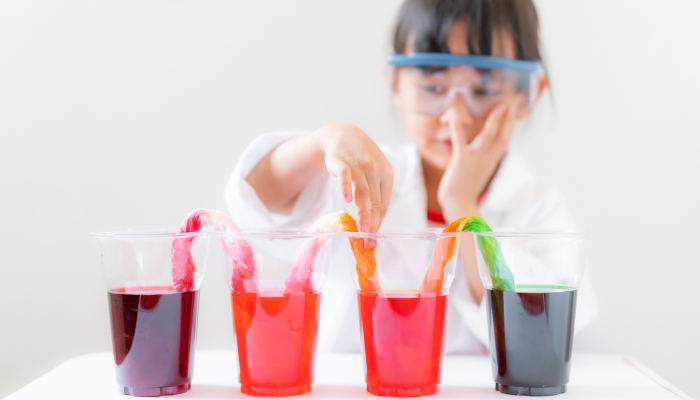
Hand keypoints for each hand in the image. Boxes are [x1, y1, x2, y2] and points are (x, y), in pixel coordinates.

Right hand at [317, 124, 393, 244]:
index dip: (379, 222)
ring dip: (362, 213)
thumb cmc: (361, 160)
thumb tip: (374, 223)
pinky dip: (345, 187)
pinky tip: (346, 200)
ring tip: (362, 231)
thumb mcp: (374, 173)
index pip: (384, 203)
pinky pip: (345, 175)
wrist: (344, 134)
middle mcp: (375, 169)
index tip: (373, 238)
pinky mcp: (341, 160)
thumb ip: (374, 195)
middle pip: (375, 201)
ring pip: (362, 192)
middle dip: (372, 223)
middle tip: (369, 242)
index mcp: (387, 174)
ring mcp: (358, 164)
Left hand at [437, 104, 515, 219]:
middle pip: (501, 137)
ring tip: (499, 107)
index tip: (513, 112)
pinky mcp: (460, 159)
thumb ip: (485, 159)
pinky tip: (455, 116)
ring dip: (494, 121)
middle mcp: (486, 159)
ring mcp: (475, 158)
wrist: (459, 203)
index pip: (504, 141)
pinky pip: (460, 141)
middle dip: (507, 120)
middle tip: (510, 105)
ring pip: (487, 137)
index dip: (510, 126)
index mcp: (491, 161)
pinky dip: (458, 128)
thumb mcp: (481, 171)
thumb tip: (488, 150)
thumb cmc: (466, 188)